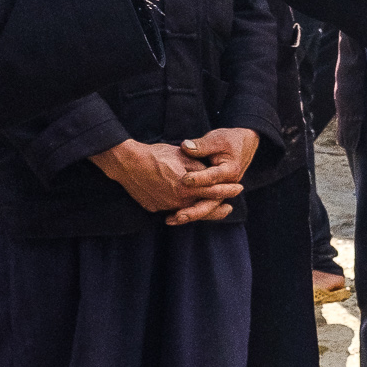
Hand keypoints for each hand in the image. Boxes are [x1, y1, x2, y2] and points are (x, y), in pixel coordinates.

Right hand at [91, 137, 243, 217]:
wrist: (127, 163)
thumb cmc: (155, 155)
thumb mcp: (181, 156)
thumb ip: (198, 166)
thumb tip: (210, 171)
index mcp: (186, 186)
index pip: (213, 190)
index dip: (227, 189)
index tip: (239, 188)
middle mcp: (177, 200)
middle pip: (203, 207)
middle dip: (217, 207)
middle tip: (229, 208)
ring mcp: (165, 206)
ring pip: (188, 211)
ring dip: (200, 210)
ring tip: (211, 209)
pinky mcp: (155, 207)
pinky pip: (172, 209)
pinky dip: (182, 209)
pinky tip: (186, 207)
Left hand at [168, 128, 258, 223]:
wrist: (244, 145)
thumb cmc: (229, 140)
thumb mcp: (217, 138)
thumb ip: (201, 145)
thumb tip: (185, 147)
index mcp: (230, 171)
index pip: (213, 177)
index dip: (199, 179)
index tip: (184, 180)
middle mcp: (227, 186)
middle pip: (210, 202)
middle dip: (194, 210)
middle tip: (178, 215)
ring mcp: (221, 192)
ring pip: (205, 207)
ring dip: (189, 215)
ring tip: (171, 220)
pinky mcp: (213, 194)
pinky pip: (201, 205)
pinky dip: (188, 211)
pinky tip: (172, 217)